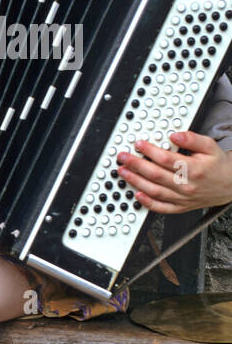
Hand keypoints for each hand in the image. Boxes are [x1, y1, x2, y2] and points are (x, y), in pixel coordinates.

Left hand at [117, 130, 231, 213]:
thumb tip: (175, 135)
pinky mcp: (181, 207)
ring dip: (135, 181)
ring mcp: (183, 198)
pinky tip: (136, 195)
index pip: (166, 159)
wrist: (231, 185)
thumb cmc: (218, 165)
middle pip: (156, 175)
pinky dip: (147, 203)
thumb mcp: (210, 146)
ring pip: (155, 191)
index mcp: (194, 169)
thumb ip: (192, 139)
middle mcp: (187, 185)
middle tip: (122, 157)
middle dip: (135, 165)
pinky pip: (161, 208)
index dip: (150, 151)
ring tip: (122, 172)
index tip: (138, 144)